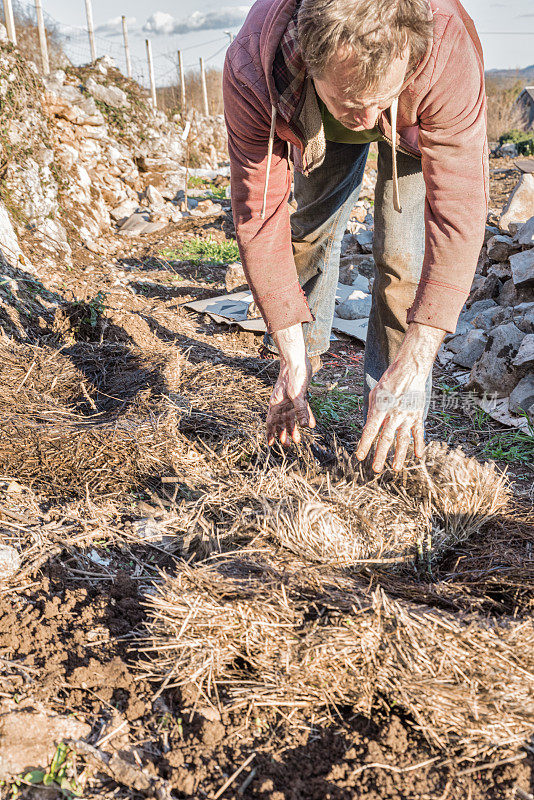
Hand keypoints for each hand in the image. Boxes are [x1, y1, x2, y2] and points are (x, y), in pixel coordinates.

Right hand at [266, 324, 315, 445]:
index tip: (271, 444)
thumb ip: (301, 411)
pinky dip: (304, 417)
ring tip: (298, 439)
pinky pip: (300, 410)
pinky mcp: (298, 396)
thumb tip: (305, 427)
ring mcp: (289, 400)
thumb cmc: (293, 375)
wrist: (297, 360)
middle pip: (280, 422)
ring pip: (290, 418)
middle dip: (283, 434)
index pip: (271, 422)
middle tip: (288, 445)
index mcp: (276, 404)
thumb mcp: (297, 395)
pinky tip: (310, 424)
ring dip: (293, 428)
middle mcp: (281, 403)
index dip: (270, 433)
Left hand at [356, 322, 444, 471]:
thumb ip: (371, 413)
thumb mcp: (374, 396)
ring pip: (402, 439)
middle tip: (375, 469)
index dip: (365, 444)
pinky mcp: (417, 416)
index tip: (360, 457)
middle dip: (380, 455)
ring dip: (399, 455)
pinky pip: (418, 432)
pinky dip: (419, 444)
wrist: (409, 372)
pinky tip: (418, 455)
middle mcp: (393, 415)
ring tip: (395, 468)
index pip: (370, 430)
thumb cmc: (388, 383)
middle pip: (386, 438)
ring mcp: (406, 416)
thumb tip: (368, 430)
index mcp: (380, 409)